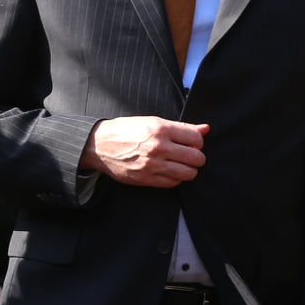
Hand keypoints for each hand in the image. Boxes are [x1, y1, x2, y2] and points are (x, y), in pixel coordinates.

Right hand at [80, 117, 208, 187]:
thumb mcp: (153, 121)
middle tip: (190, 155)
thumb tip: (205, 128)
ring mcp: (152, 165)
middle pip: (196, 158)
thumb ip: (182, 127)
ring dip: (189, 170)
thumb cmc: (127, 130)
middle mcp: (158, 147)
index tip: (193, 143)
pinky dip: (176, 178)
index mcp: (161, 129)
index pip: (196, 139)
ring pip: (188, 173)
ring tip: (181, 165)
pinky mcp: (146, 179)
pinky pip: (173, 183)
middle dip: (197, 157)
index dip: (198, 142)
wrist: (99, 145)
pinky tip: (170, 171)